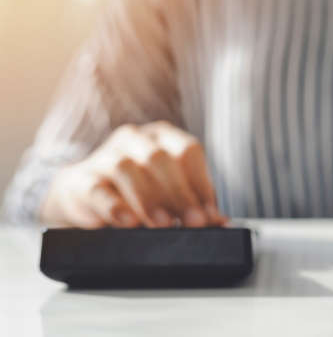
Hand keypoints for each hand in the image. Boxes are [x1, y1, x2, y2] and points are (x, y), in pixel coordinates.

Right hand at [40, 121, 225, 228]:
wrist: (86, 192)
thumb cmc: (138, 190)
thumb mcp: (169, 192)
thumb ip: (196, 204)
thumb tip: (222, 222)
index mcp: (162, 136)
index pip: (187, 150)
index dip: (201, 182)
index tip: (210, 213)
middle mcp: (135, 139)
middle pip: (159, 158)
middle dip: (180, 193)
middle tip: (193, 222)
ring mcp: (105, 155)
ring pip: (127, 169)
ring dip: (149, 199)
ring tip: (164, 224)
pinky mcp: (82, 178)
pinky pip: (97, 188)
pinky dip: (114, 206)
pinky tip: (129, 222)